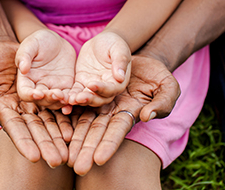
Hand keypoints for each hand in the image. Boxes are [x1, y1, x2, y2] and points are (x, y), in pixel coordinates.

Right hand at [0, 40, 72, 166]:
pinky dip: (65, 117)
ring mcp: (34, 102)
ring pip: (49, 121)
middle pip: (35, 130)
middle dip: (46, 145)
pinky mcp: (46, 92)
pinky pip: (57, 106)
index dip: (24, 143)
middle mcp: (20, 109)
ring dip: (58, 136)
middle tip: (58, 160)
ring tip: (69, 150)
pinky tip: (74, 129)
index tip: (35, 157)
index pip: (15, 128)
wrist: (2, 46)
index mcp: (3, 108)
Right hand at [15, 29, 75, 113]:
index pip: (25, 92)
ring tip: (67, 98)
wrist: (56, 41)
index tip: (38, 94)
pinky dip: (72, 100)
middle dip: (49, 99)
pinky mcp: (66, 86)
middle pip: (42, 100)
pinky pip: (69, 96)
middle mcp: (39, 86)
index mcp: (27, 79)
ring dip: (61, 102)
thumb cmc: (39, 40)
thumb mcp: (31, 44)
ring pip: (56, 101)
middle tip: (58, 94)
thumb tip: (22, 69)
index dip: (30, 95)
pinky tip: (77, 100)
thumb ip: (24, 55)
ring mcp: (53, 87)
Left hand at [67, 54, 180, 174]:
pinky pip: (75, 102)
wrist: (138, 58)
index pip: (118, 131)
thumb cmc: (157, 74)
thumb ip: (162, 103)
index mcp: (130, 112)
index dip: (109, 145)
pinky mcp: (87, 90)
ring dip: (74, 138)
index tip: (99, 161)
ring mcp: (99, 102)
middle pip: (97, 132)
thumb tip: (148, 116)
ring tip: (64, 154)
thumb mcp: (168, 86)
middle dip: (87, 149)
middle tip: (77, 167)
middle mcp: (112, 111)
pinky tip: (56, 124)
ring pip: (83, 121)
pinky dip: (66, 112)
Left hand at [68, 31, 131, 106]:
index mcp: (118, 82)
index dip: (102, 89)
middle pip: (99, 99)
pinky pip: (76, 91)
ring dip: (79, 100)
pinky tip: (64, 97)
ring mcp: (93, 87)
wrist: (103, 41)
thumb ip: (120, 62)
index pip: (111, 89)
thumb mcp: (119, 49)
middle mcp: (106, 88)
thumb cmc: (115, 44)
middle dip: (89, 99)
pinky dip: (71, 95)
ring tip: (70, 99)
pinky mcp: (82, 83)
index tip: (91, 84)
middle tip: (78, 98)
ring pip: (87, 98)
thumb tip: (121, 77)